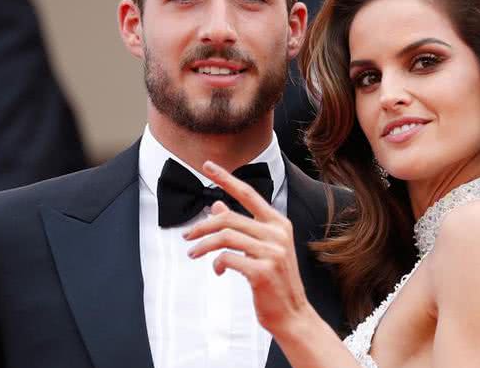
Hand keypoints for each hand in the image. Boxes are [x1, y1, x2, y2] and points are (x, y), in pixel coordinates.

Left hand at [184, 160, 312, 333]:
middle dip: (202, 226)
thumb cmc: (276, 281)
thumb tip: (218, 206)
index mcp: (279, 223)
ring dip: (203, 246)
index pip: (248, 194)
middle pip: (229, 217)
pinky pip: (227, 258)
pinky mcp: (262, 271)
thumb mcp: (261, 248)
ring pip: (224, 237)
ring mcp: (271, 252)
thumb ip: (242, 227)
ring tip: (193, 254)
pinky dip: (217, 264)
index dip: (226, 178)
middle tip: (187, 236)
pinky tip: (219, 270)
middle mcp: (277, 233)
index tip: (208, 166)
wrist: (292, 314)